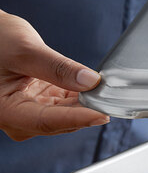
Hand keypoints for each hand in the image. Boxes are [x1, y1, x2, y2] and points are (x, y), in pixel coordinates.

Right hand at [0, 10, 108, 140]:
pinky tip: (93, 90)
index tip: (102, 115)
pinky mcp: (39, 102)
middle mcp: (16, 118)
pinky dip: (79, 98)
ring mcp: (29, 112)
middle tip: (111, 99)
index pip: (47, 121)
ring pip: (65, 116)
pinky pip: (64, 106)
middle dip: (86, 111)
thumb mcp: (25, 50)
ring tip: (105, 93)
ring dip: (85, 106)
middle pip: (59, 122)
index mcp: (4, 110)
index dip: (78, 119)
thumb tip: (90, 82)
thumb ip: (57, 68)